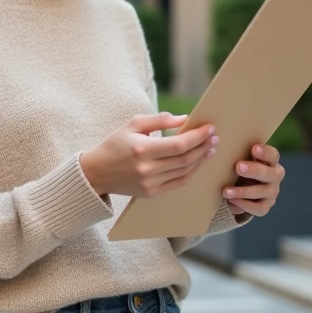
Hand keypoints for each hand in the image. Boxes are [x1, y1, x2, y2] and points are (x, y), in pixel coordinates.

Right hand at [80, 112, 217, 197]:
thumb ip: (160, 120)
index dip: (198, 136)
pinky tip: (197, 163)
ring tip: (209, 148)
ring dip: (200, 160)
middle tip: (214, 137)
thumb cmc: (115, 144)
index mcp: (142, 149)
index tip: (210, 128)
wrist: (97, 173)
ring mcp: (150, 184)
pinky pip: (178, 183)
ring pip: (185, 172)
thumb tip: (185, 119)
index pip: (179, 144)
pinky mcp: (151, 193)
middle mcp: (147, 169)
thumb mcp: (133, 124)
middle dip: (203, 147)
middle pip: (185, 159)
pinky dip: (191, 173)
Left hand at [223, 144, 284, 216]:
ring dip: (244, 191)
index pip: (273, 155)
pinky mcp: (265, 206)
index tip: (253, 148)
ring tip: (226, 191)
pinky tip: (231, 201)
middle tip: (238, 167)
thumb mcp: (242, 159)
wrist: (243, 187)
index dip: (265, 152)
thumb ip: (239, 153)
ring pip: (263, 192)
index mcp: (271, 161)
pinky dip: (244, 205)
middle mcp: (275, 176)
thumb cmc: (242, 167)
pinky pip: (258, 208)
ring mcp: (272, 192)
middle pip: (270, 174)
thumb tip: (218, 145)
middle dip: (254, 170)